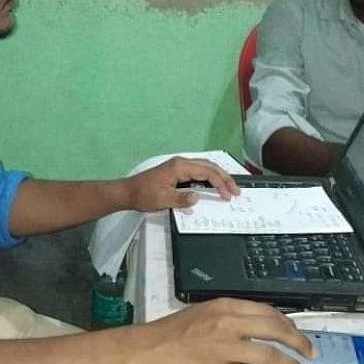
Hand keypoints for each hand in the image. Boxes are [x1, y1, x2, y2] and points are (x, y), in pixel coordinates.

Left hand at [124, 157, 239, 211]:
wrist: (127, 192)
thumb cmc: (143, 195)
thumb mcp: (163, 200)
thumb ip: (182, 199)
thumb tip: (197, 198)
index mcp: (179, 167)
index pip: (207, 172)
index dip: (221, 184)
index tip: (229, 195)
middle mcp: (180, 163)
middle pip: (209, 166)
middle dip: (224, 178)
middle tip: (236, 190)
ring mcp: (178, 166)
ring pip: (204, 167)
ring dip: (218, 177)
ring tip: (229, 188)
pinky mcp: (176, 171)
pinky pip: (197, 171)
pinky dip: (208, 178)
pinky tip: (213, 186)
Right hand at [129, 298, 315, 363]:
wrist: (145, 350)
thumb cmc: (170, 332)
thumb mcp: (202, 313)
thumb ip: (227, 316)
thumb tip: (254, 327)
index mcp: (225, 307)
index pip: (268, 312)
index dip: (288, 324)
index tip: (296, 333)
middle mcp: (229, 324)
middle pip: (276, 331)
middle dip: (298, 343)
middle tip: (310, 353)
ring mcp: (225, 349)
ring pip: (270, 356)